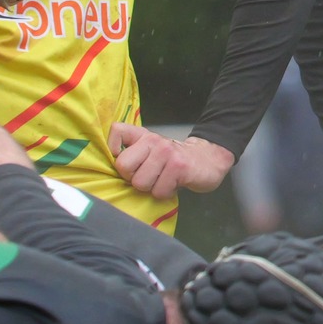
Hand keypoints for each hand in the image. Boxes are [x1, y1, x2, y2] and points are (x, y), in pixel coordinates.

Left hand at [109, 126, 233, 197]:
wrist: (209, 159)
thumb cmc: (174, 160)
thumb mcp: (153, 150)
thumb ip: (134, 153)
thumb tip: (113, 168)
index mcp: (144, 136)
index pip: (117, 130)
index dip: (114, 149)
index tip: (128, 162)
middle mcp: (154, 140)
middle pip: (123, 166)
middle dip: (134, 179)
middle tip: (149, 176)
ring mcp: (167, 152)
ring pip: (140, 183)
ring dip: (152, 188)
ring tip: (163, 180)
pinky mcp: (179, 167)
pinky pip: (159, 191)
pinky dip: (166, 193)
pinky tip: (174, 184)